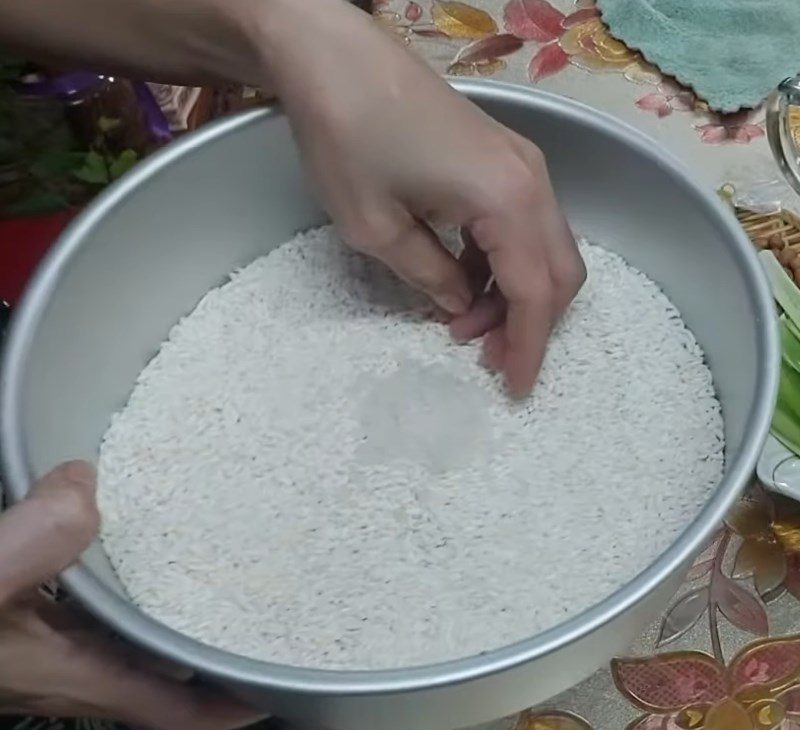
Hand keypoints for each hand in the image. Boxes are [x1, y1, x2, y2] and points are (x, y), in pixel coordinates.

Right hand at [0, 461, 260, 729]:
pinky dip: (122, 577)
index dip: (239, 703)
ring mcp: (46, 647)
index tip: (285, 674)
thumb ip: (32, 543)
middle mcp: (70, 670)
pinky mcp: (23, 618)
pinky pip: (94, 603)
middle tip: (264, 596)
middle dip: (218, 645)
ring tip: (218, 560)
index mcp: (75, 676)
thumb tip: (89, 482)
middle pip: (168, 674)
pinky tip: (125, 534)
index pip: (181, 711)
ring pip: (132, 638)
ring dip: (174, 609)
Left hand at [262, 0, 585, 396]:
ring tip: (464, 327)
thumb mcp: (378, 229)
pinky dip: (501, 263)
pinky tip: (462, 282)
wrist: (333, 55)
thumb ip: (431, 276)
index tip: (514, 390)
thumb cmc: (347, 139)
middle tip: (485, 360)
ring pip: (542, 249)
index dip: (527, 349)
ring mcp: (520, 163)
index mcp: (508, 202)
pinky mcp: (500, 157)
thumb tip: (462, 305)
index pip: (534, 294)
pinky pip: (519, 224)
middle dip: (528, 325)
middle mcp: (530, 181)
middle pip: (556, 272)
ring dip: (514, 295)